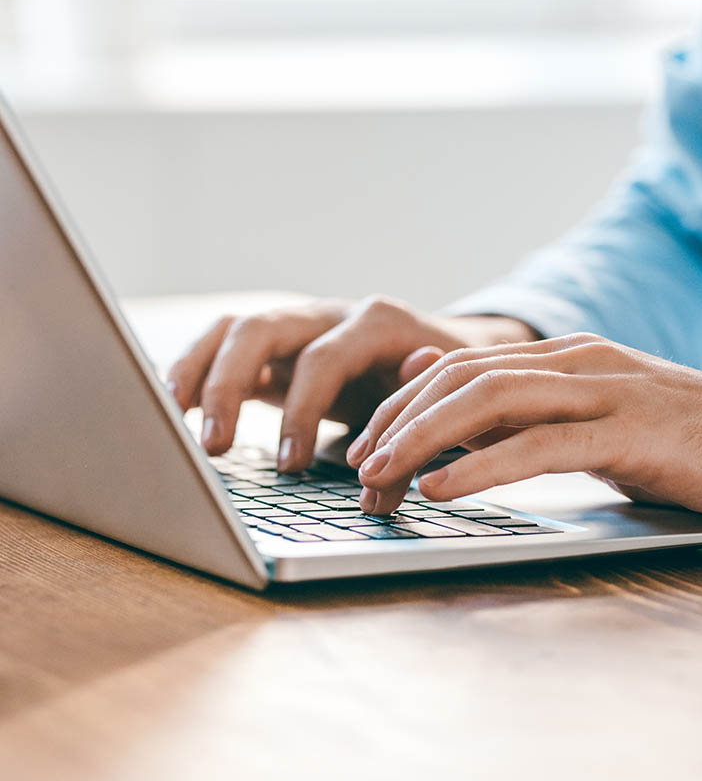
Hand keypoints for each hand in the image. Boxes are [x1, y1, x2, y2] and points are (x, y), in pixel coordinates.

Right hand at [165, 295, 537, 471]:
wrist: (450, 353)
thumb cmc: (445, 381)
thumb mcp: (443, 396)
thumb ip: (421, 413)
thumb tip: (399, 435)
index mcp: (376, 322)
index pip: (323, 359)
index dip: (302, 412)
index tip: (291, 465)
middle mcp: (330, 314)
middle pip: (261, 329)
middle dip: (229, 385)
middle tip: (215, 446)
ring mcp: (300, 326)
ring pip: (233, 329)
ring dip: (198, 371)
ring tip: (172, 418)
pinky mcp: (280, 347)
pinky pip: (226, 347)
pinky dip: (197, 371)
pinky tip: (174, 406)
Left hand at [348, 332, 701, 533]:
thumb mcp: (610, 426)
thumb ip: (542, 416)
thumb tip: (466, 418)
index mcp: (573, 359)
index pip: (464, 367)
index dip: (404, 404)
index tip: (366, 445)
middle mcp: (582, 362)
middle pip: (462, 377)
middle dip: (398, 420)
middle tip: (355, 466)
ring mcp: (609, 390)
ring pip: (490, 400)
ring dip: (423, 439)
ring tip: (377, 476)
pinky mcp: (635, 431)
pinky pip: (540, 445)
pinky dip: (480, 467)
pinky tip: (441, 489)